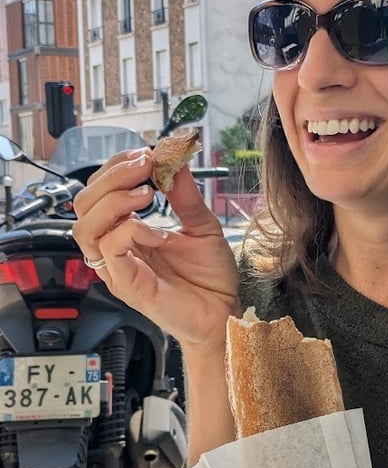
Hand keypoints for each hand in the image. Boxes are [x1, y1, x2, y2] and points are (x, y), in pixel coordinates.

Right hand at [72, 148, 239, 347]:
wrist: (223, 312)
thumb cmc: (210, 276)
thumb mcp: (201, 224)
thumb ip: (184, 194)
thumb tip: (172, 157)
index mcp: (128, 229)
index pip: (100, 191)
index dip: (116, 168)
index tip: (146, 156)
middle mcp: (116, 247)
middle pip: (84, 203)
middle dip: (112, 177)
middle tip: (145, 168)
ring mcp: (118, 267)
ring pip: (85, 226)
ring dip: (114, 202)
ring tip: (147, 195)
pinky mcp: (126, 285)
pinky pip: (108, 250)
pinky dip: (131, 232)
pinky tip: (158, 234)